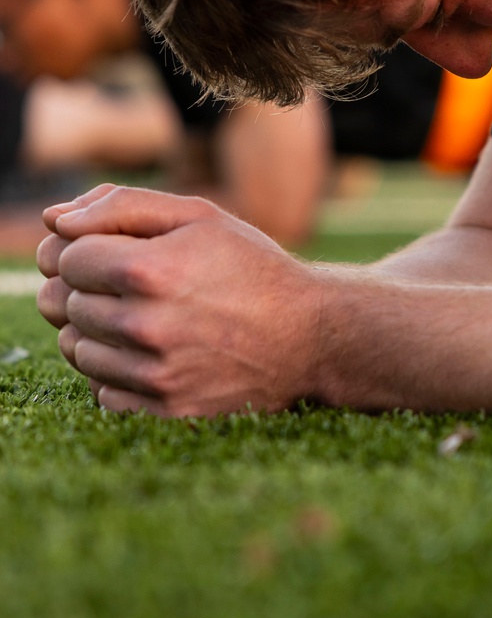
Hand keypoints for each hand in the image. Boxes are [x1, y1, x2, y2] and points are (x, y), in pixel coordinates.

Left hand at [36, 185, 325, 416]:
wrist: (309, 336)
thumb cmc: (252, 266)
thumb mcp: (199, 215)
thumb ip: (122, 205)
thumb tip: (55, 220)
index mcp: (149, 271)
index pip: (67, 257)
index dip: (87, 249)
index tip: (116, 251)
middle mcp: (145, 327)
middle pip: (64, 303)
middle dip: (89, 287)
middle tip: (132, 283)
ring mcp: (152, 376)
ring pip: (75, 349)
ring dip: (98, 329)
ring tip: (146, 315)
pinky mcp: (162, 411)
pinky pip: (101, 391)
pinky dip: (117, 372)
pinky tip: (156, 352)